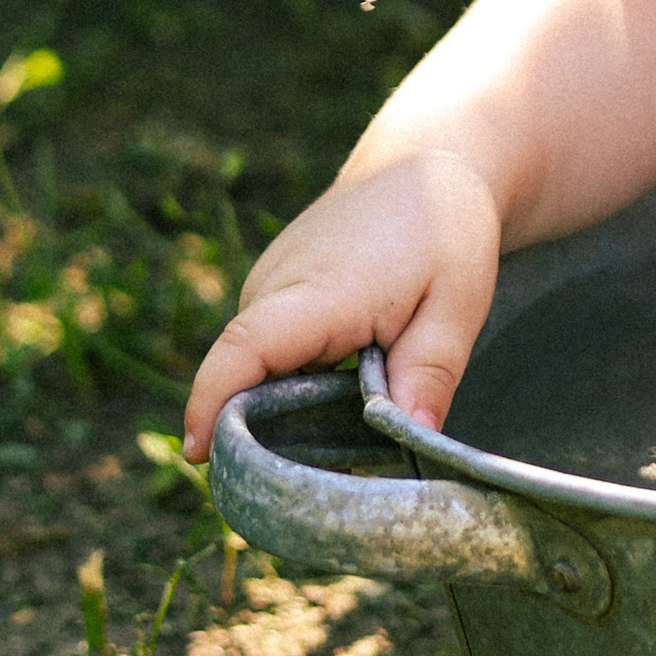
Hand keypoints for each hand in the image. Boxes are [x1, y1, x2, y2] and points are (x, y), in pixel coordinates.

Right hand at [182, 151, 500, 464]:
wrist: (425, 160)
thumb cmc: (444, 230)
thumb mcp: (458, 303)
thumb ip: (431, 372)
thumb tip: (415, 437)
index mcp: (319, 288)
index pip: (244, 349)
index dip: (213, 403)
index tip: (197, 455)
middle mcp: (274, 286)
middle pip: (240, 375)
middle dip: (258, 436)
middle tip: (305, 494)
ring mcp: (266, 285)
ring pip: (252, 369)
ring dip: (280, 410)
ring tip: (337, 445)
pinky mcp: (270, 291)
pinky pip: (265, 352)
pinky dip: (288, 384)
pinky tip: (335, 400)